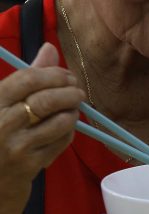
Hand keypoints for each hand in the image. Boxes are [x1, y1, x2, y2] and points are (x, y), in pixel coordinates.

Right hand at [0, 43, 84, 185]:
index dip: (53, 74)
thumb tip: (50, 49)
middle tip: (77, 90)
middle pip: (47, 100)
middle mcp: (1, 124)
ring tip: (73, 107)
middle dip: (69, 91)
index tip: (66, 75)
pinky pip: (62, 141)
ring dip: (73, 111)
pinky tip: (65, 126)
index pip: (27, 79)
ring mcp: (16, 147)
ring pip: (59, 121)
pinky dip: (70, 130)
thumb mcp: (2, 102)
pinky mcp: (30, 165)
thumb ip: (26, 77)